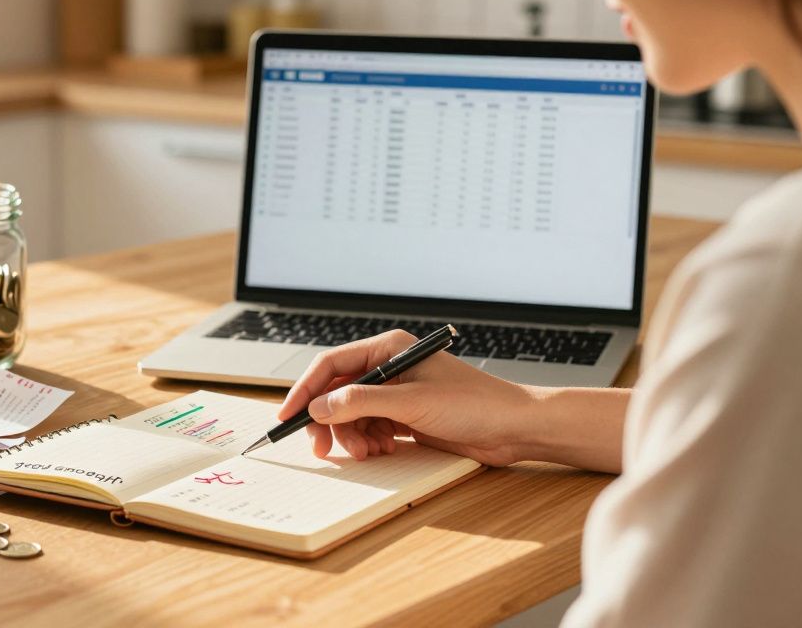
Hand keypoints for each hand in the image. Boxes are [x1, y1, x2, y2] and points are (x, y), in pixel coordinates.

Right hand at [278, 329, 536, 465]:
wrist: (514, 428)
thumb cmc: (475, 404)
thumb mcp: (411, 402)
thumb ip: (360, 402)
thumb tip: (319, 407)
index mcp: (388, 349)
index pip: (332, 364)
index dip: (306, 390)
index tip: (288, 414)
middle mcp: (389, 367)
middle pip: (337, 392)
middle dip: (328, 421)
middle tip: (321, 448)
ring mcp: (396, 393)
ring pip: (352, 414)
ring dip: (352, 436)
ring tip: (366, 452)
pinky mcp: (405, 416)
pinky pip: (370, 428)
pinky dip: (369, 442)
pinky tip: (384, 450)